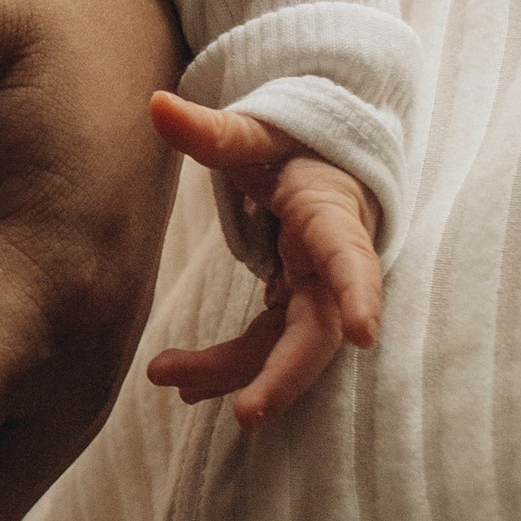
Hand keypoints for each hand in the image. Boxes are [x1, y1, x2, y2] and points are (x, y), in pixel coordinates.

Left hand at [143, 97, 382, 423]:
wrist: (326, 162)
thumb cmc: (296, 144)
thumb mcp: (257, 133)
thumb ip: (211, 129)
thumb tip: (156, 105)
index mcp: (331, 214)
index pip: (349, 255)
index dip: (358, 293)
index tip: (365, 334)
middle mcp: (332, 263)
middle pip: (318, 330)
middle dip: (285, 375)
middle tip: (247, 415)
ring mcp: (318, 291)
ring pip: (285, 347)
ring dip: (232, 372)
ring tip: (166, 377)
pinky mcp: (298, 306)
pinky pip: (268, 346)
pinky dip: (230, 367)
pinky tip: (187, 386)